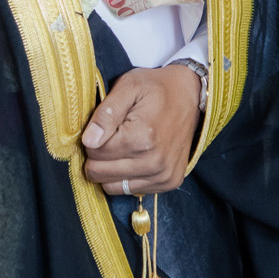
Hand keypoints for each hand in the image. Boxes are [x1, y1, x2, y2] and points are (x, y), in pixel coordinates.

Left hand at [81, 63, 201, 194]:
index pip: (94, 152)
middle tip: (111, 138)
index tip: (105, 127)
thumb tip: (88, 141)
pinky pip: (131, 190)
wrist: (190, 94)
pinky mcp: (169, 182)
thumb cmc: (156, 88)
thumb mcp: (128, 87)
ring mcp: (163, 176)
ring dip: (111, 169)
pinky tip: (136, 157)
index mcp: (142, 138)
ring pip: (112, 187)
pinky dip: (127, 177)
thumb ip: (106, 114)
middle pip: (100, 173)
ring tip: (123, 147)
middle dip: (98, 156)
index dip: (93, 138)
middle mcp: (154, 162)